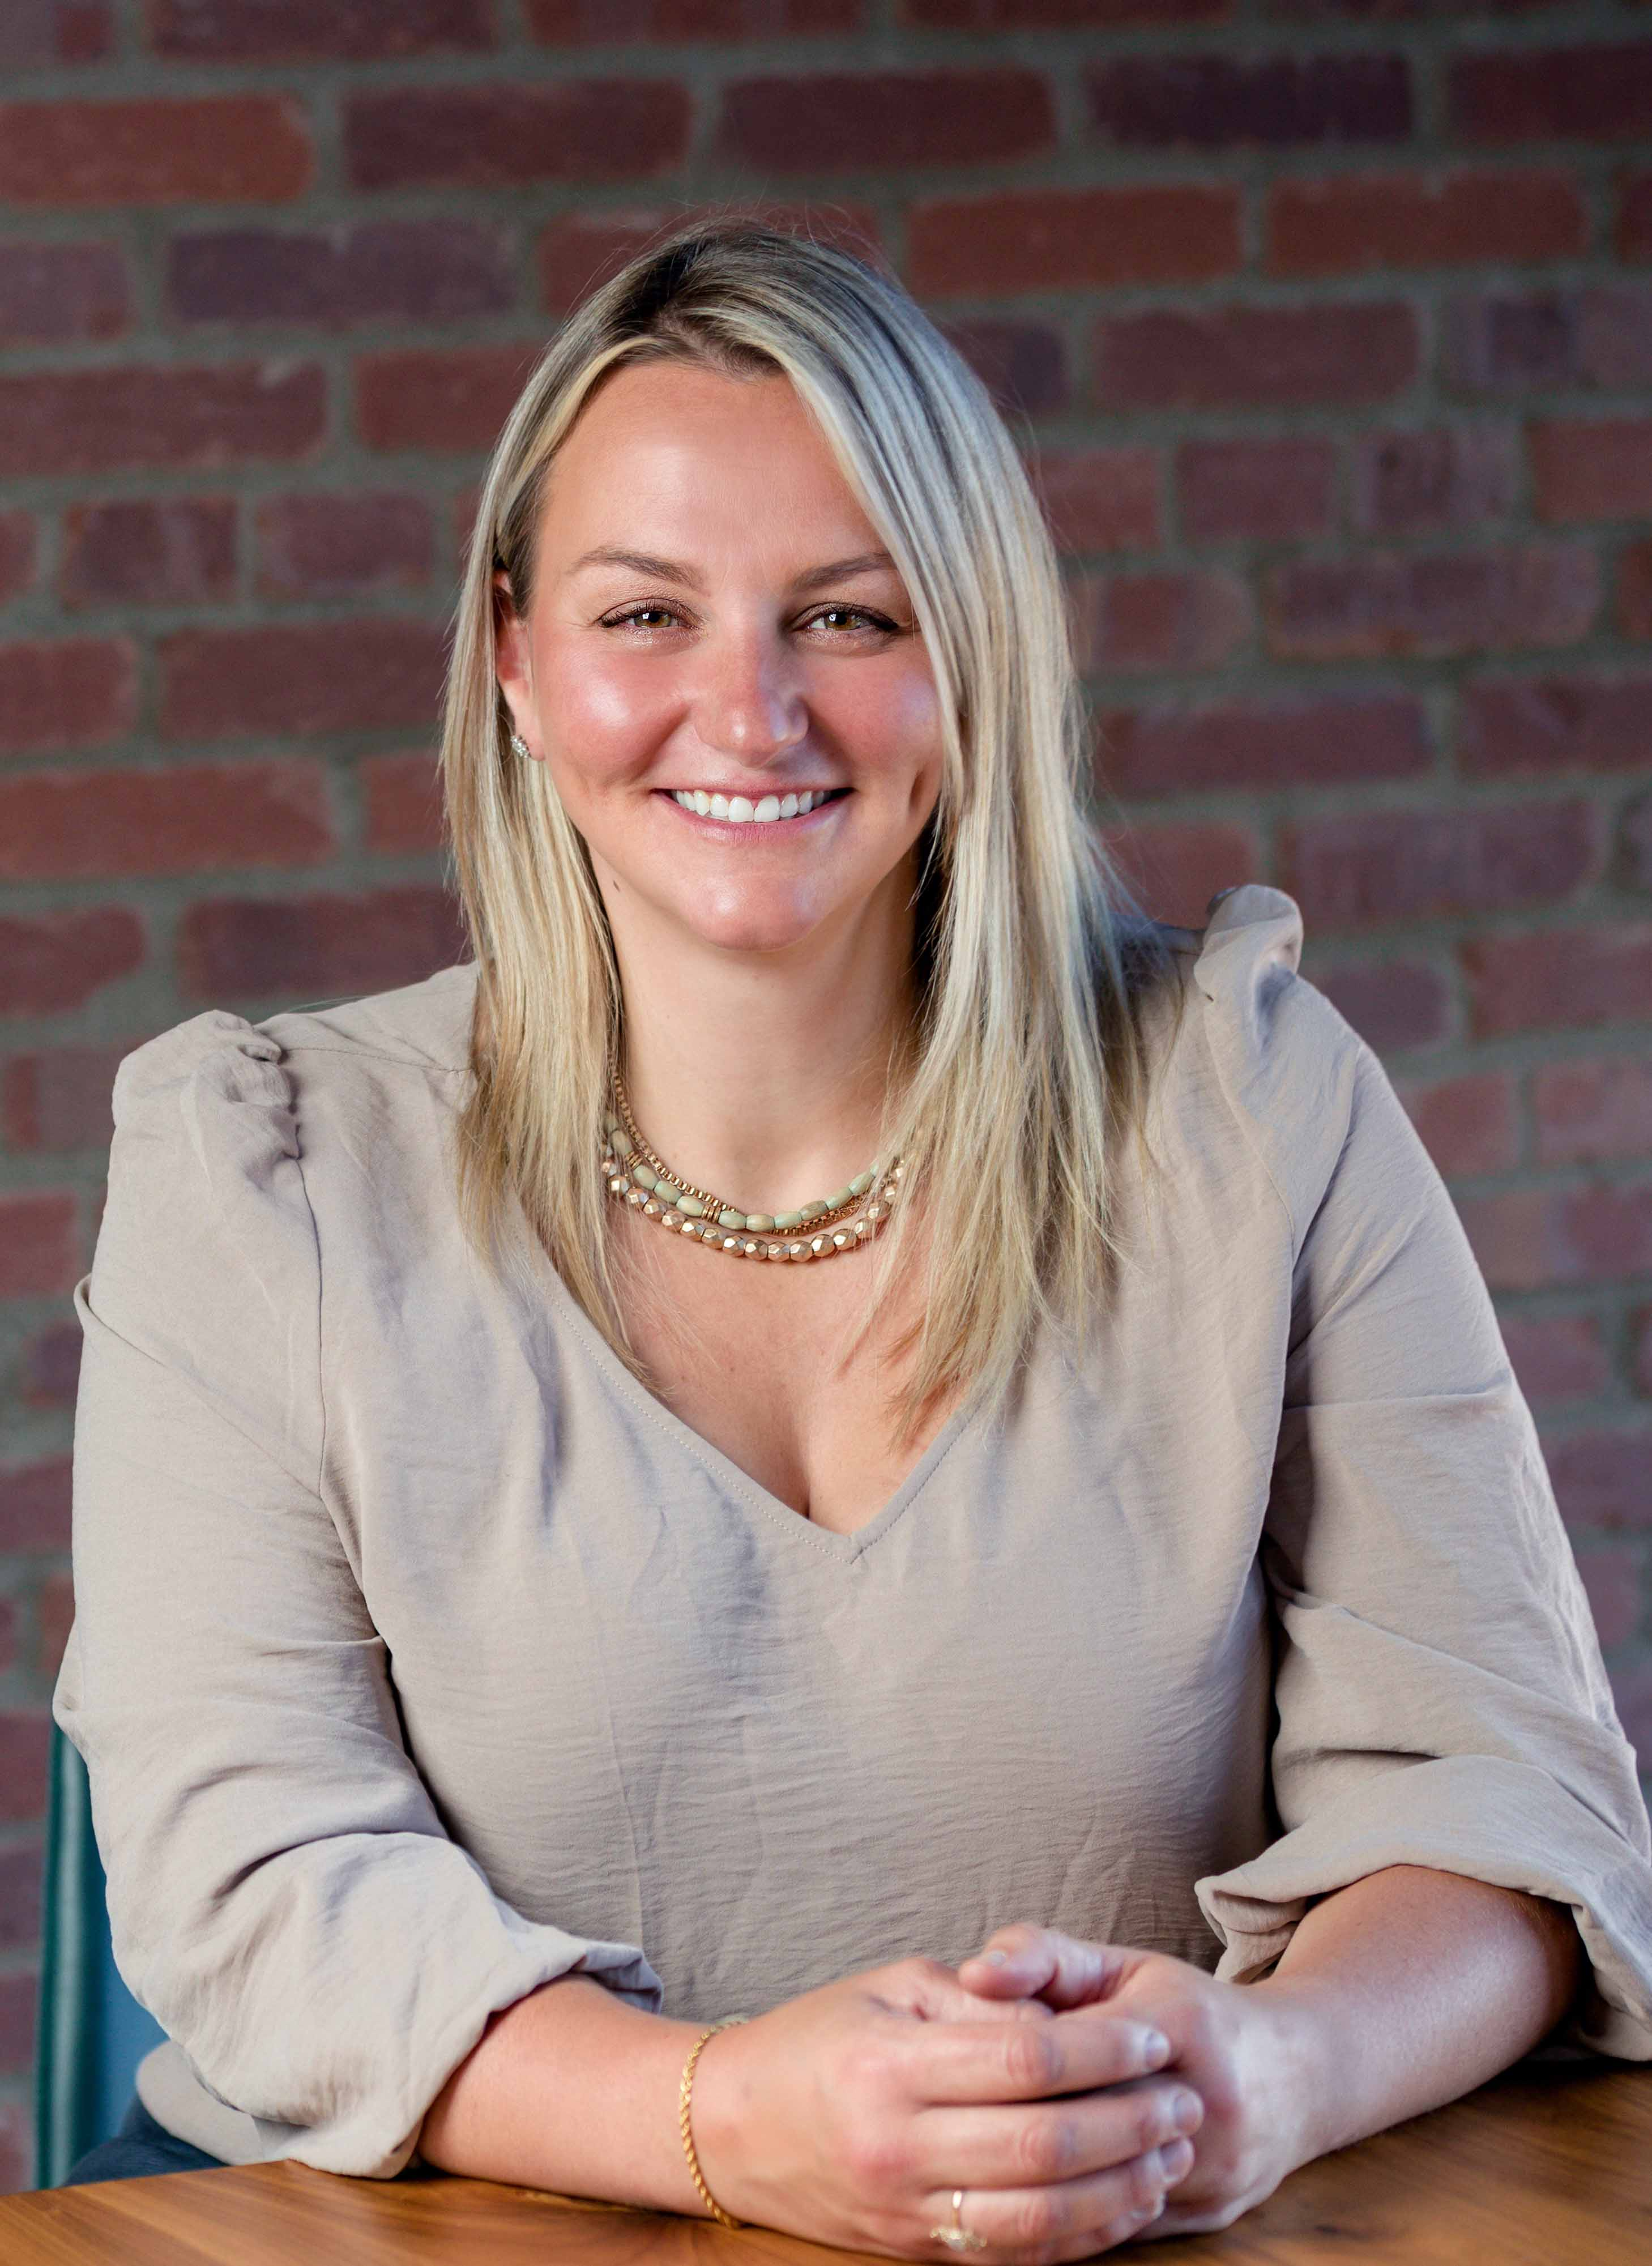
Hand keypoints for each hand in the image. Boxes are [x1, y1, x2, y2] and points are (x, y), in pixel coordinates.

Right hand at [689, 1953, 1206, 2259]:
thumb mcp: (893, 1987)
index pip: (1025, 2060)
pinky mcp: (915, 2251)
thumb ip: (981, 2000)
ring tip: (1170, 2154)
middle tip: (1182, 2099)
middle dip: (1129, 2123)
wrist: (731, 2127)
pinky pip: (1015, 2253)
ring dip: (1120, 2189)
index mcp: (892, 2064)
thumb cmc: (820, 2036)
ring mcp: (906, 2210)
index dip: (1101, 2051)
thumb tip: (1066, 2020)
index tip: (1152, 2037)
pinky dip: (1081, 2235)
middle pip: (1044, 2145)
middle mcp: (898, 2145)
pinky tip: (1124, 2204)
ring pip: (1040, 2215)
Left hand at [957, 1926, 1319, 2239]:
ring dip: (1039, 2182)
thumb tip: (971, 1972)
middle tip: (953, 2125)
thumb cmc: (1185, 2010)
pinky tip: (1026, 2202)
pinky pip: (1124, 2227)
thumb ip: (1042, 1957)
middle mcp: (1207, 2098)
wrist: (1297, 2074)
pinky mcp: (1212, 2214)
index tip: (962, 2066)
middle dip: (1013, 2125)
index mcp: (1179, 2022)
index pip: (1072, 2051)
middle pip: (1084, 2126)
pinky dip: (1073, 2217)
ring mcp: (1216, 2166)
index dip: (1009, 2060)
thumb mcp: (1119, 1965)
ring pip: (1103, 2189)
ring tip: (978, 2166)